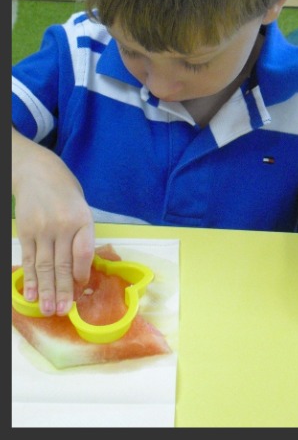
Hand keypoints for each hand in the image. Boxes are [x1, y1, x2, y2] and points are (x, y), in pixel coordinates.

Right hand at [13, 147, 94, 316]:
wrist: (39, 174)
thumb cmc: (67, 196)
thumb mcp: (83, 211)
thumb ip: (83, 238)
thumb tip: (83, 270)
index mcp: (82, 220)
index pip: (83, 250)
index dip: (82, 271)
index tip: (81, 288)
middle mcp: (62, 226)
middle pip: (62, 263)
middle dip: (63, 290)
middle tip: (63, 311)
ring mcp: (41, 230)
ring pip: (44, 265)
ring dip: (46, 290)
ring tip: (48, 310)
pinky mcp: (25, 233)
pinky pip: (29, 259)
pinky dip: (30, 278)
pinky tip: (31, 294)